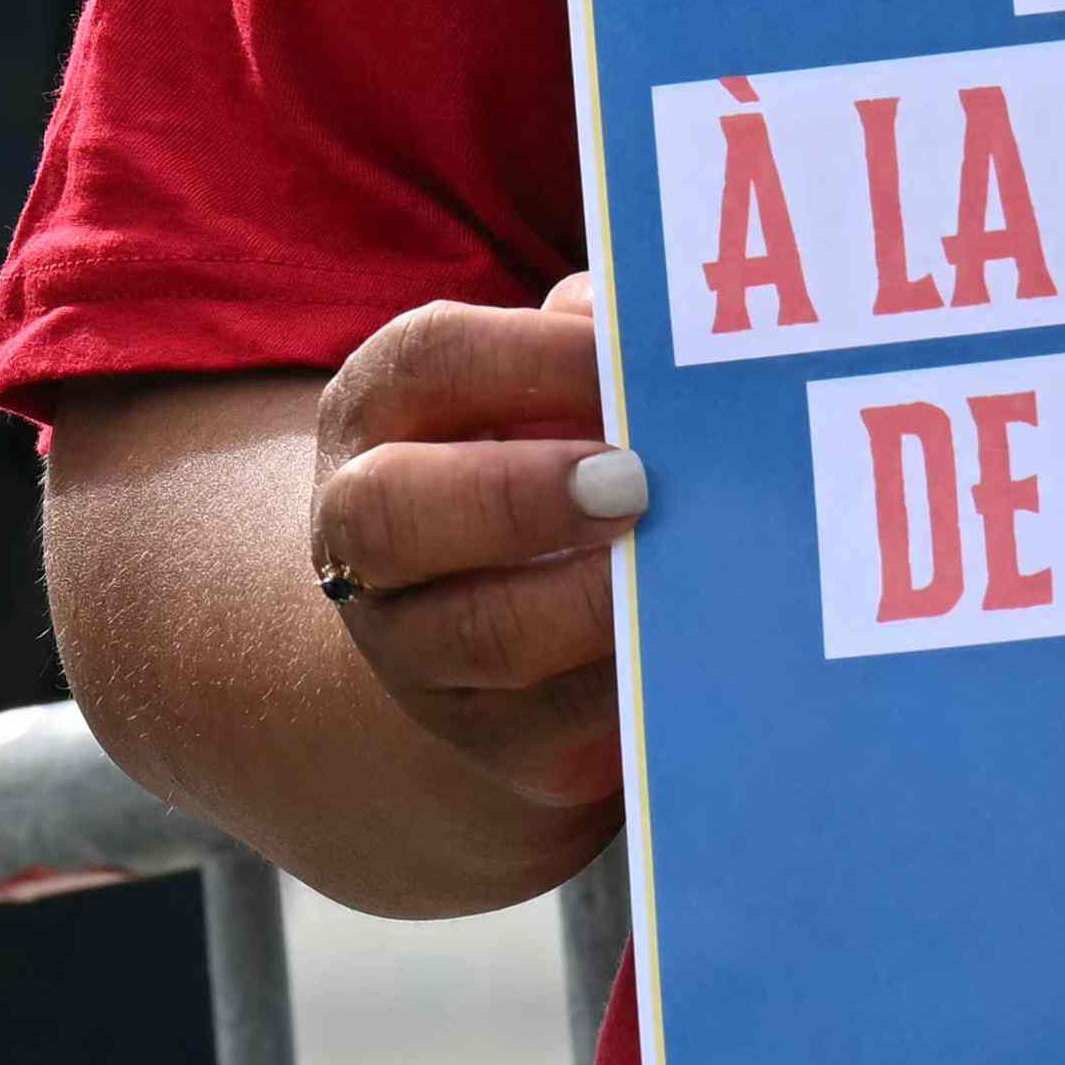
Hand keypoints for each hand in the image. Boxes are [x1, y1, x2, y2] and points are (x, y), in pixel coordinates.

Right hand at [305, 273, 642, 817]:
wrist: (459, 630)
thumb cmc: (524, 465)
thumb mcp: (526, 390)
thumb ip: (579, 345)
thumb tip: (642, 323)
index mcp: (375, 420)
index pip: (427, 362)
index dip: (531, 353)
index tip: (626, 358)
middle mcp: (366, 541)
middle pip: (394, 513)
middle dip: (517, 495)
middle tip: (634, 484)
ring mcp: (420, 653)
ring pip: (480, 637)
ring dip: (585, 600)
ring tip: (669, 568)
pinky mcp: (501, 742)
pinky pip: (565, 724)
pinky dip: (637, 681)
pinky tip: (698, 638)